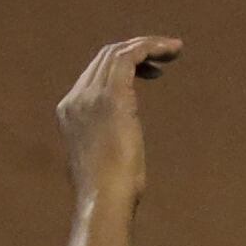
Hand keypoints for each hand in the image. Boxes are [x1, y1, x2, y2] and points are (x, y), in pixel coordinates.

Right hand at [57, 34, 181, 193]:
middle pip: (105, 57)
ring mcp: (90, 96)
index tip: (152, 73)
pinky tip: (172, 50)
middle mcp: (76, 98)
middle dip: (137, 51)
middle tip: (167, 55)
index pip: (95, 74)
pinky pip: (129, 57)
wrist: (103, 200)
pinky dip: (151, 47)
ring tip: (174, 49)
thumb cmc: (109, 194)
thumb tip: (117, 150)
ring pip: (117, 52)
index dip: (124, 67)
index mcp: (70, 112)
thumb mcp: (103, 162)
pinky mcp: (112, 97)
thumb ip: (105, 145)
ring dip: (148, 46)